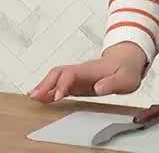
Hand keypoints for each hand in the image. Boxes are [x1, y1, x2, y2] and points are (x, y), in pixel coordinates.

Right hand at [29, 42, 147, 102]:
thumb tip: (98, 88)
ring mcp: (76, 76)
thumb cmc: (126, 70)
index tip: (56, 96)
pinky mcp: (76, 83)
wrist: (126, 61)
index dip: (62, 84)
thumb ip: (112, 83)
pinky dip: (48, 90)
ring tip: (32, 97)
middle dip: (44, 84)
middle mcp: (79, 71)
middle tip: (34, 96)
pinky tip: (42, 98)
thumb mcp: (126, 79)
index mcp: (90, 70)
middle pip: (56, 73)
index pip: (70, 74)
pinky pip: (59, 84)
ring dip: (43, 86)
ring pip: (54, 77)